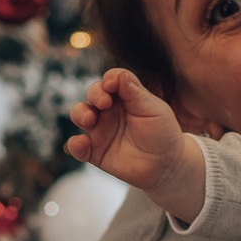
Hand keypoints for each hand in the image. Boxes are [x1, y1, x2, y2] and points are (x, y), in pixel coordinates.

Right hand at [67, 69, 205, 219]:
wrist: (166, 166)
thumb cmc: (162, 134)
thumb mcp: (154, 110)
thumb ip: (136, 93)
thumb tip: (119, 75)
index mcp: (126, 97)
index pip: (112, 81)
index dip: (109, 79)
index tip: (111, 84)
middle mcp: (110, 111)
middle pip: (94, 93)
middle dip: (95, 93)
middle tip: (104, 103)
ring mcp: (101, 130)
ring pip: (80, 115)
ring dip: (80, 113)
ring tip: (89, 119)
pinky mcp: (95, 152)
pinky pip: (78, 147)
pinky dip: (75, 144)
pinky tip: (81, 143)